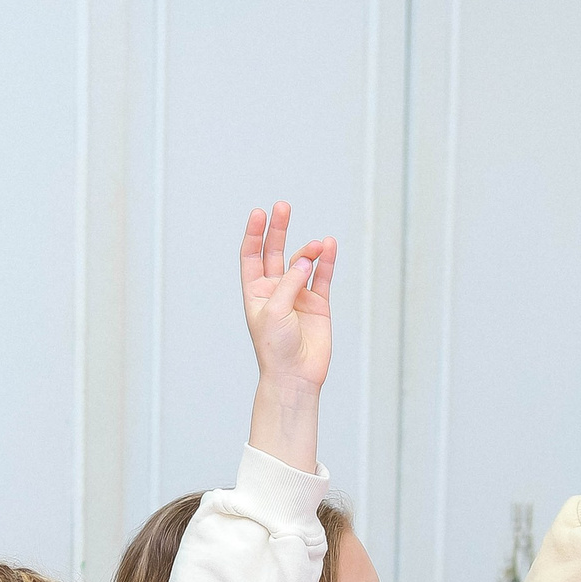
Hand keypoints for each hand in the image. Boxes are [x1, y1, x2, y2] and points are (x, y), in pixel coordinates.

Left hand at [240, 202, 335, 397]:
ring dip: (308, 250)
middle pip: (275, 251)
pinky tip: (328, 246)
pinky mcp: (318, 303)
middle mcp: (276, 290)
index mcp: (256, 291)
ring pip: (302, 262)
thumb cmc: (275, 347)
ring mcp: (298, 295)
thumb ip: (289, 283)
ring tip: (317, 245)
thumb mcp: (274, 312)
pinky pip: (322, 276)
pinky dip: (326, 261)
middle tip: (283, 206)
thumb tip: (305, 258)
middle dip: (279, 229)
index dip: (254, 234)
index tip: (259, 213)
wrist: (295, 375)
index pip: (252, 256)